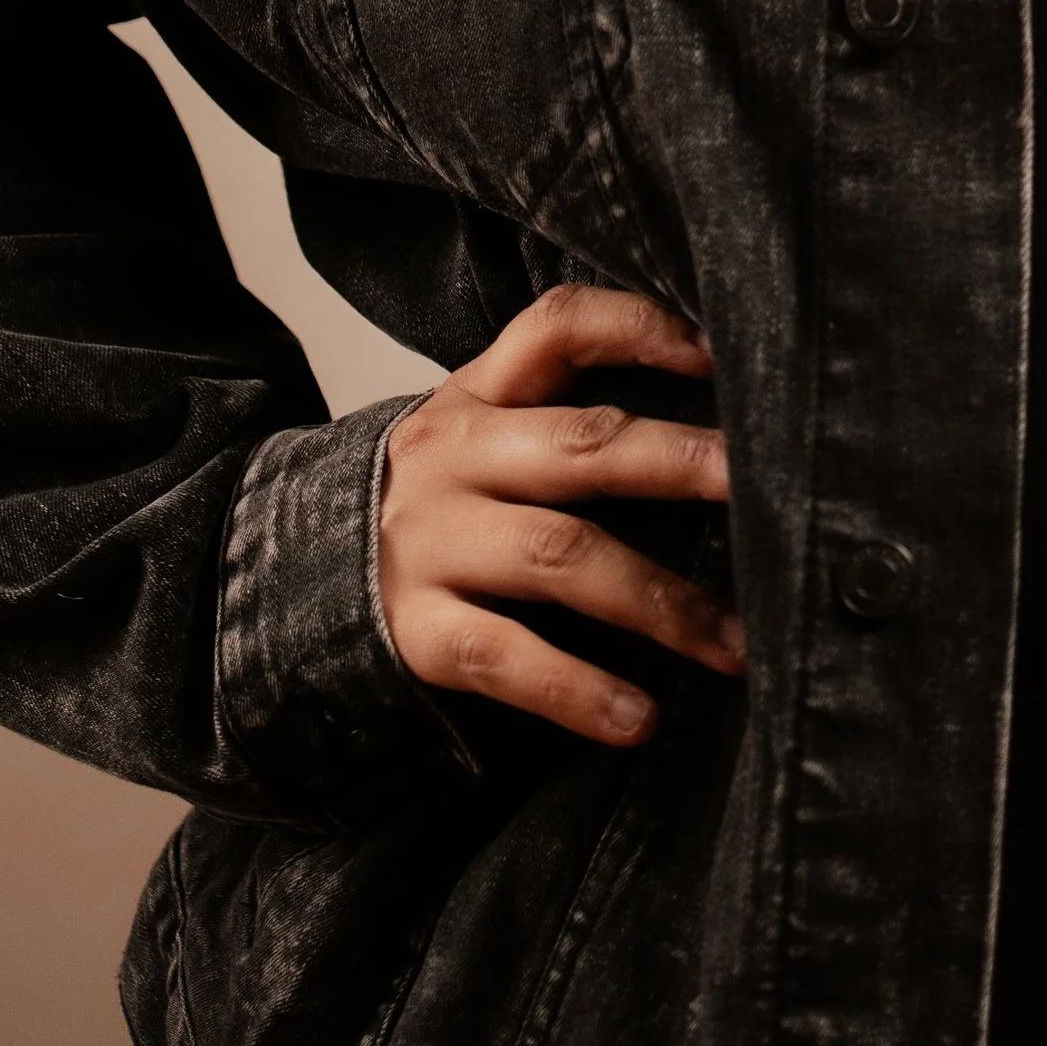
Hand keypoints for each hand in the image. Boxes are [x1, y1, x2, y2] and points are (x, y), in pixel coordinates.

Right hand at [379, 285, 742, 744]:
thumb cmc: (434, 503)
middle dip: (682, 463)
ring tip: (736, 642)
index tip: (723, 350)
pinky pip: (504, 656)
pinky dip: (576, 689)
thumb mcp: (480, 434)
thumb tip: (720, 426)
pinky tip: (639, 718)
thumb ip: (568, 413)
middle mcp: (455, 457)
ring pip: (560, 556)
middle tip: (767, 486)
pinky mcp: (415, 632)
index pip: (559, 327)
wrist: (279, 577)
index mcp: (479, 395)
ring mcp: (432, 544)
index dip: (641, 327)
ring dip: (660, 602)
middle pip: (583, 445)